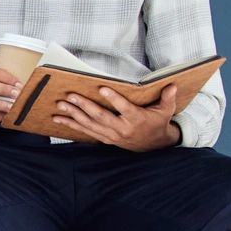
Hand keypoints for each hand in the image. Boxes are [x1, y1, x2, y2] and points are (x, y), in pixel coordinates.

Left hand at [55, 85, 181, 150]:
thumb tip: (172, 85)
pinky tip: (59, 118)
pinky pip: (85, 131)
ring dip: (74, 115)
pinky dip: (71, 125)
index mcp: (137, 119)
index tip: (102, 89)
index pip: (124, 108)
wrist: (154, 145)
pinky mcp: (104, 138)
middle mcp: (122, 129)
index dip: (114, 99)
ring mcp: (111, 135)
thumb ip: (167, 98)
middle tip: (71, 96)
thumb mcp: (166, 111)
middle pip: (101, 117)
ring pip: (90, 124)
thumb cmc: (158, 123)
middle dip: (84, 106)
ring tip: (61, 105)